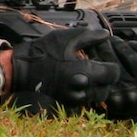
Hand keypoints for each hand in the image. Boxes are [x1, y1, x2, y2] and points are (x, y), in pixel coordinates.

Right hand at [7, 25, 121, 114]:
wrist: (22, 70)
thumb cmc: (44, 52)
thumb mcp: (67, 38)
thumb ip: (90, 36)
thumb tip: (106, 34)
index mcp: (86, 72)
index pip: (113, 73)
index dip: (111, 63)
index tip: (102, 56)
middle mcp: (84, 88)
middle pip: (109, 86)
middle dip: (106, 75)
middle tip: (96, 63)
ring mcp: (76, 98)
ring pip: (99, 95)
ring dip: (98, 84)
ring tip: (88, 72)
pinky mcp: (69, 102)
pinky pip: (87, 99)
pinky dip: (87, 90)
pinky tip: (79, 79)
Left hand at [100, 37, 136, 122]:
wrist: (128, 117)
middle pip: (132, 55)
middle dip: (122, 44)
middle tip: (115, 39)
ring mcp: (129, 92)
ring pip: (116, 58)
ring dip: (109, 46)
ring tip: (105, 42)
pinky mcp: (111, 94)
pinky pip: (103, 67)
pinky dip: (98, 55)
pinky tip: (95, 50)